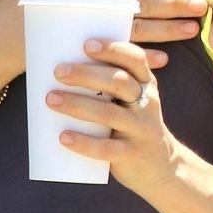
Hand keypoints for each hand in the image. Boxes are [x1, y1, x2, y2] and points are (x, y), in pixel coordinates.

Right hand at [0, 0, 204, 95]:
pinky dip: (141, 58)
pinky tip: (164, 60)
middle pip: (141, 3)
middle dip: (174, 3)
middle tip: (202, 3)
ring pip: (137, 31)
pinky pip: (119, 57)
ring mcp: (91, 32)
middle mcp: (94, 7)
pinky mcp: (85, 55)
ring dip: (167, 31)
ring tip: (192, 29)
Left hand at [46, 37, 176, 195]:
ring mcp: (141, 130)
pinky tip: (63, 137)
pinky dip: (83, 142)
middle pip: (119, 83)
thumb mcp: (132, 103)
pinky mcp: (131, 155)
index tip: (86, 44)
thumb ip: (109, 86)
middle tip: (58, 72)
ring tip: (50, 99)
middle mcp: (147, 105)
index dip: (113, 49)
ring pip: (109, 114)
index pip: (135, 60)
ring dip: (77, 105)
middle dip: (87, 74)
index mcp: (146, 86)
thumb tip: (60, 65)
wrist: (161, 169)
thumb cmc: (133, 127)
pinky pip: (106, 148)